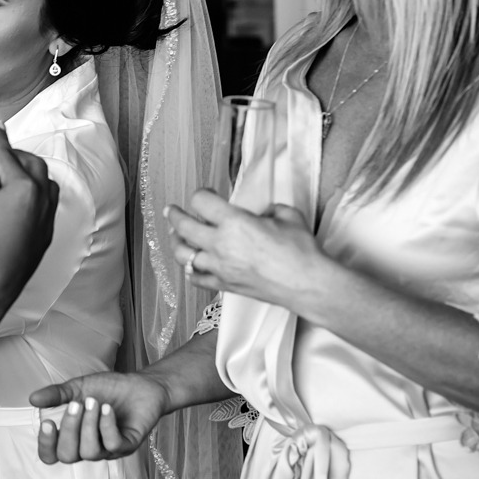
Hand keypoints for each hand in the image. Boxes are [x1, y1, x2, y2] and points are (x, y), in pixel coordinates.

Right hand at [0, 125, 58, 302]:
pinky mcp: (45, 235)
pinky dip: (37, 195)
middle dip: (18, 155)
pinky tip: (20, 202)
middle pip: (34, 165)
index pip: (7, 156)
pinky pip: (48, 205)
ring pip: (48, 185)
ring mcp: (45, 219)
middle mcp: (39, 201)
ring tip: (14, 174)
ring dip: (33, 174)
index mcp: (21, 189)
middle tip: (2, 152)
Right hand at [27, 371, 168, 462]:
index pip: (52, 455)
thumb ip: (56, 395)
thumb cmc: (109, 389)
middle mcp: (88, 447)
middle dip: (69, 430)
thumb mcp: (78, 388)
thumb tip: (32, 399)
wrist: (141, 385)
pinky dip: (107, 425)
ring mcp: (108, 449)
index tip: (48, 423)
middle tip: (76, 405)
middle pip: (68, 456)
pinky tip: (107, 409)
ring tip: (95, 402)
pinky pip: (112, 445)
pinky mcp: (127, 446)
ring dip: (89, 426)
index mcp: (73, 437)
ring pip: (90, 452)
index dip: (46, 445)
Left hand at [166, 189, 326, 311]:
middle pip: (183, 227)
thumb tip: (261, 214)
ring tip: (175, 236)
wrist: (307, 284)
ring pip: (183, 255)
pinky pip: (196, 278)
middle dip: (174, 215)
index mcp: (234, 222)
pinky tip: (191, 264)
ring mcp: (220, 267)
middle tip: (171, 210)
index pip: (201, 202)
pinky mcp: (224, 285)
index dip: (201, 194)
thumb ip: (268, 210)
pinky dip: (191, 270)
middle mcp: (221, 245)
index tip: (205, 194)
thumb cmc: (300, 251)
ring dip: (176, 243)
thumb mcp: (287, 215)